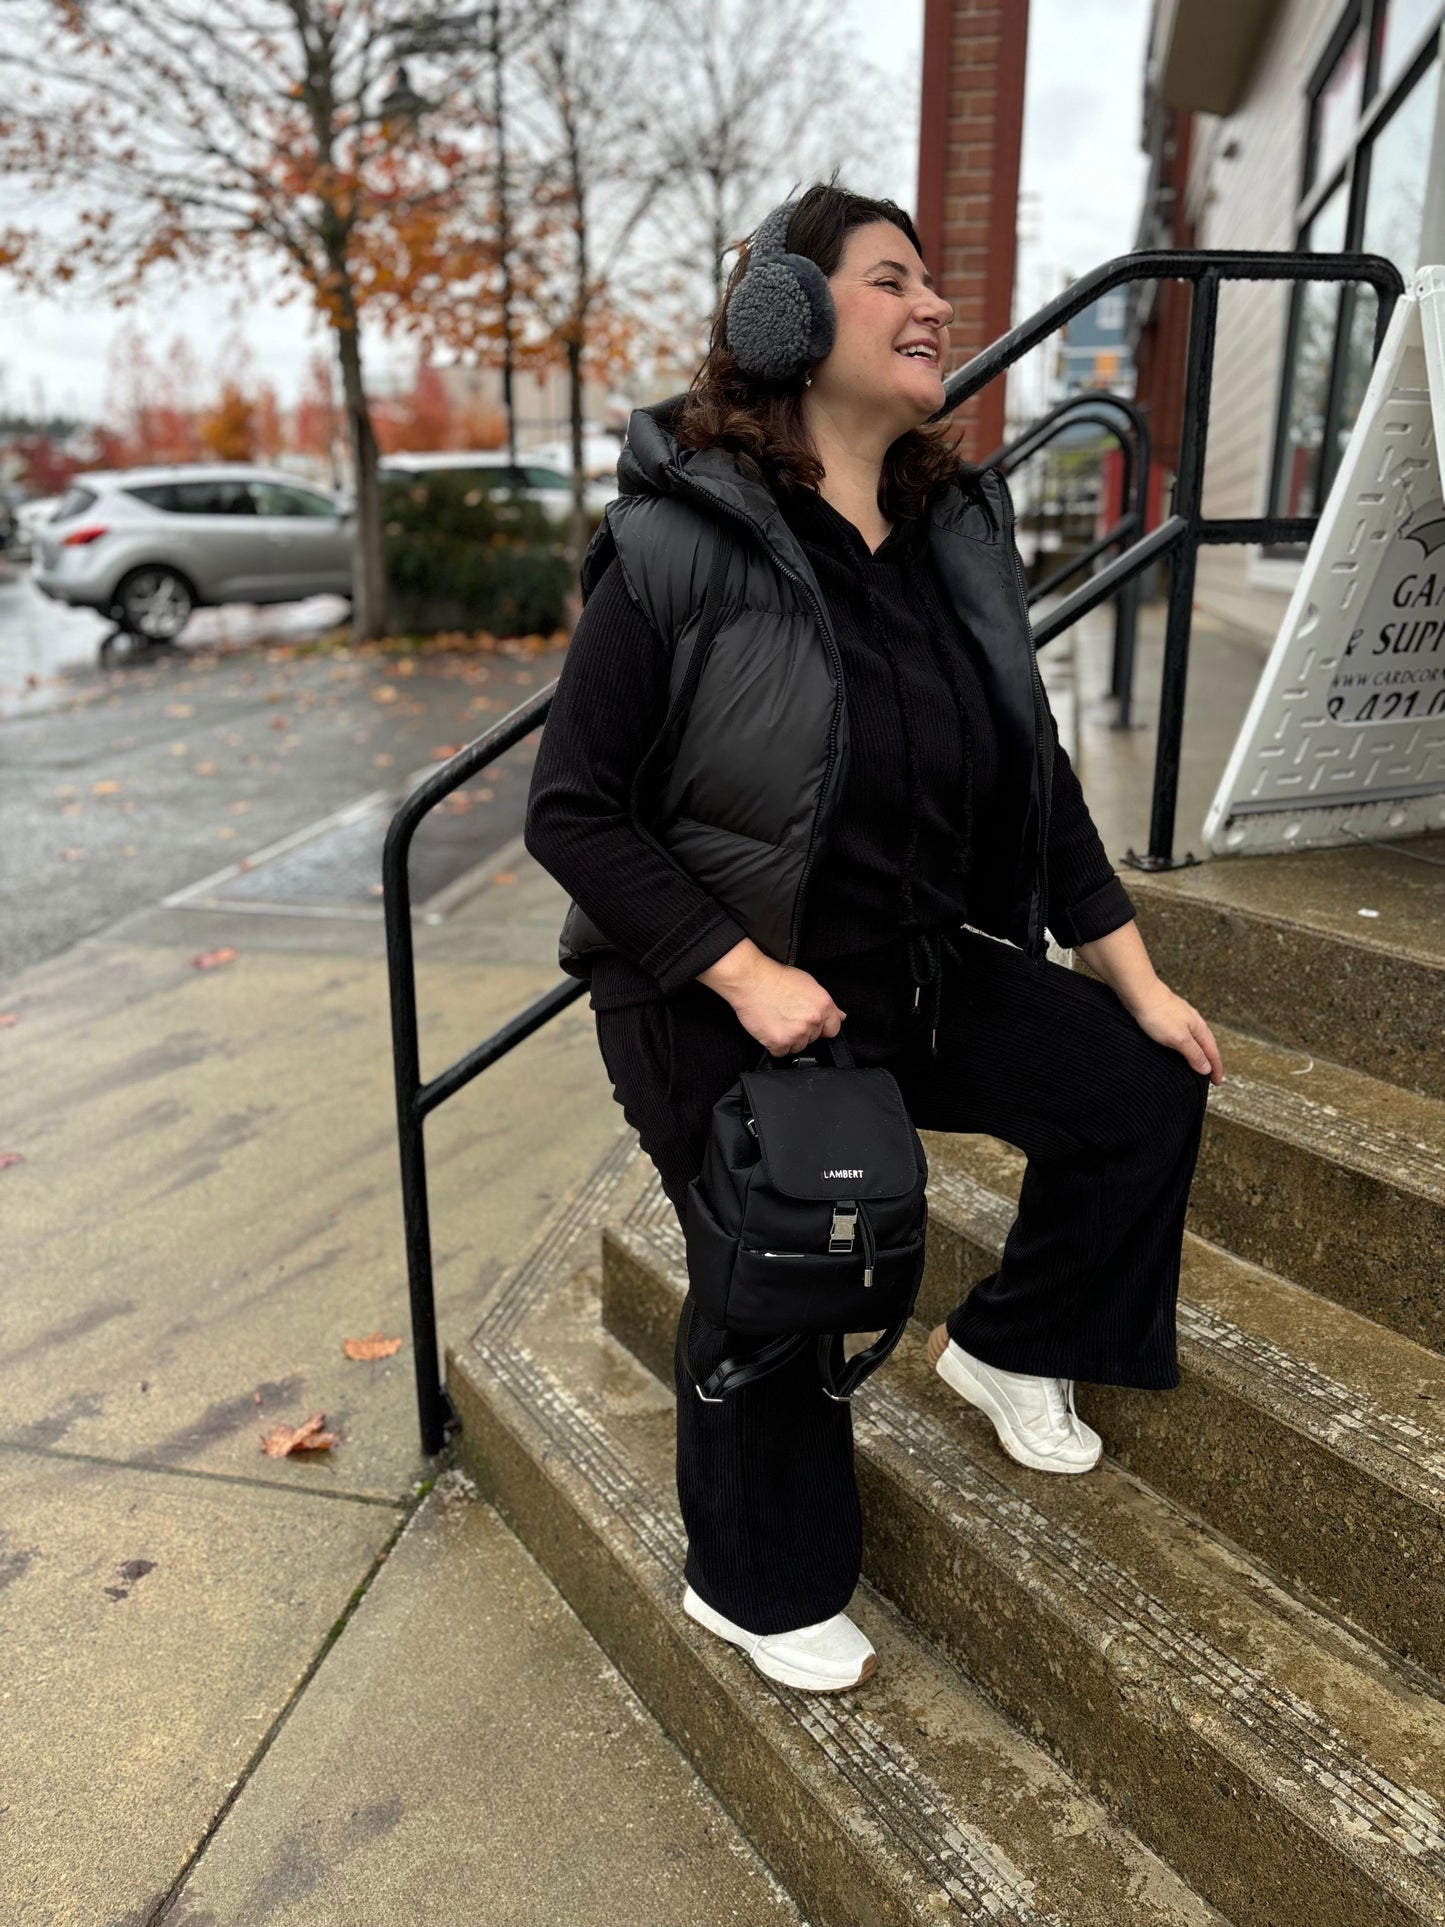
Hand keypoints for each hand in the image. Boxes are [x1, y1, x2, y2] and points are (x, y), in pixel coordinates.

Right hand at [697, 938, 844, 1054]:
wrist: (751, 980)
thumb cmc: (777, 978)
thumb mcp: (809, 983)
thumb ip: (826, 1004)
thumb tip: (840, 1016)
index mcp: (823, 1006)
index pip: (833, 1029)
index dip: (821, 1027)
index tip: (811, 1024)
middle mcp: (813, 1021)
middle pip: (813, 1039)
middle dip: (802, 1031)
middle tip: (787, 1016)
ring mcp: (796, 1034)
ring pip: (797, 1047)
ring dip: (788, 1039)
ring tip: (777, 1021)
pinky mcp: (779, 1042)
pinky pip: (780, 1052)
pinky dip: (774, 1045)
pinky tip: (769, 1029)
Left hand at [1123, 981, 1223, 1083]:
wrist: (1139, 993)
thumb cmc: (1158, 1014)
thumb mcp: (1179, 1039)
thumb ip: (1194, 1053)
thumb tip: (1207, 1068)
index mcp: (1199, 1028)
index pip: (1213, 1052)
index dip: (1216, 1068)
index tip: (1218, 1082)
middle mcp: (1193, 1022)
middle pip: (1207, 1045)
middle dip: (1210, 1061)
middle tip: (1211, 1076)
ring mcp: (1181, 1018)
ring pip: (1195, 1039)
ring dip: (1199, 1053)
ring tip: (1198, 1064)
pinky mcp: (1169, 1016)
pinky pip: (1183, 1035)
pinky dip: (1187, 1045)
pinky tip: (1180, 1047)